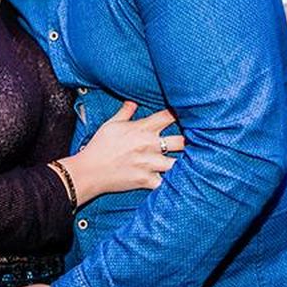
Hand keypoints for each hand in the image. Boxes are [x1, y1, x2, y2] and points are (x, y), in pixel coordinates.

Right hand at [60, 101, 183, 204]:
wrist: (90, 171)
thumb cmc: (99, 146)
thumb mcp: (111, 124)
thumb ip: (125, 112)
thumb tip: (132, 102)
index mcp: (142, 129)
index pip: (168, 116)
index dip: (181, 113)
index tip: (190, 115)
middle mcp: (149, 145)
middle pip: (180, 141)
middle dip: (189, 142)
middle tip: (197, 143)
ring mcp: (149, 163)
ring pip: (177, 164)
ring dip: (185, 164)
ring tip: (193, 164)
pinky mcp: (146, 180)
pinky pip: (166, 183)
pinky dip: (174, 184)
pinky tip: (180, 183)